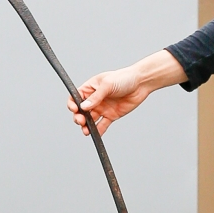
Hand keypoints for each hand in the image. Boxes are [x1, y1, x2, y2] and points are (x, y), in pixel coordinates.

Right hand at [67, 50, 186, 136]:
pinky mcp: (111, 115)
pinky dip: (98, 131)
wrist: (141, 83)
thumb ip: (96, 97)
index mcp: (90, 89)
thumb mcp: (108, 84)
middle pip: (81, 111)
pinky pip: (102, 125)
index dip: (72, 104)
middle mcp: (94, 99)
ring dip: (86, 126)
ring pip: (90, 120)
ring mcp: (102, 108)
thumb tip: (84, 107)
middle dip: (78, 117)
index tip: (74, 109)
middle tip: (81, 121)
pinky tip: (96, 134)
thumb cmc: (124, 78)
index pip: (75, 97)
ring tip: (86, 131)